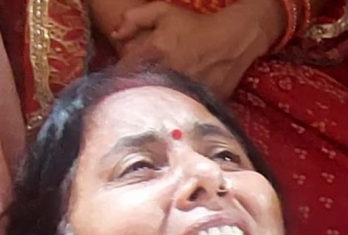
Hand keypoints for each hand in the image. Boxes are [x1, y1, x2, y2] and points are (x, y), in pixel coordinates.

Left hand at [105, 0, 282, 96]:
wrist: (232, 41)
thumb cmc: (196, 25)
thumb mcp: (163, 11)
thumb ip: (134, 18)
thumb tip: (116, 35)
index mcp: (155, 50)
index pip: (125, 69)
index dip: (121, 74)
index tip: (124, 77)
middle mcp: (167, 71)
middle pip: (140, 89)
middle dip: (137, 90)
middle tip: (139, 89)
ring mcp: (184, 88)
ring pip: (160, 102)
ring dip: (156, 102)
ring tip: (158, 98)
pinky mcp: (199, 101)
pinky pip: (181, 110)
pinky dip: (176, 108)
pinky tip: (176, 104)